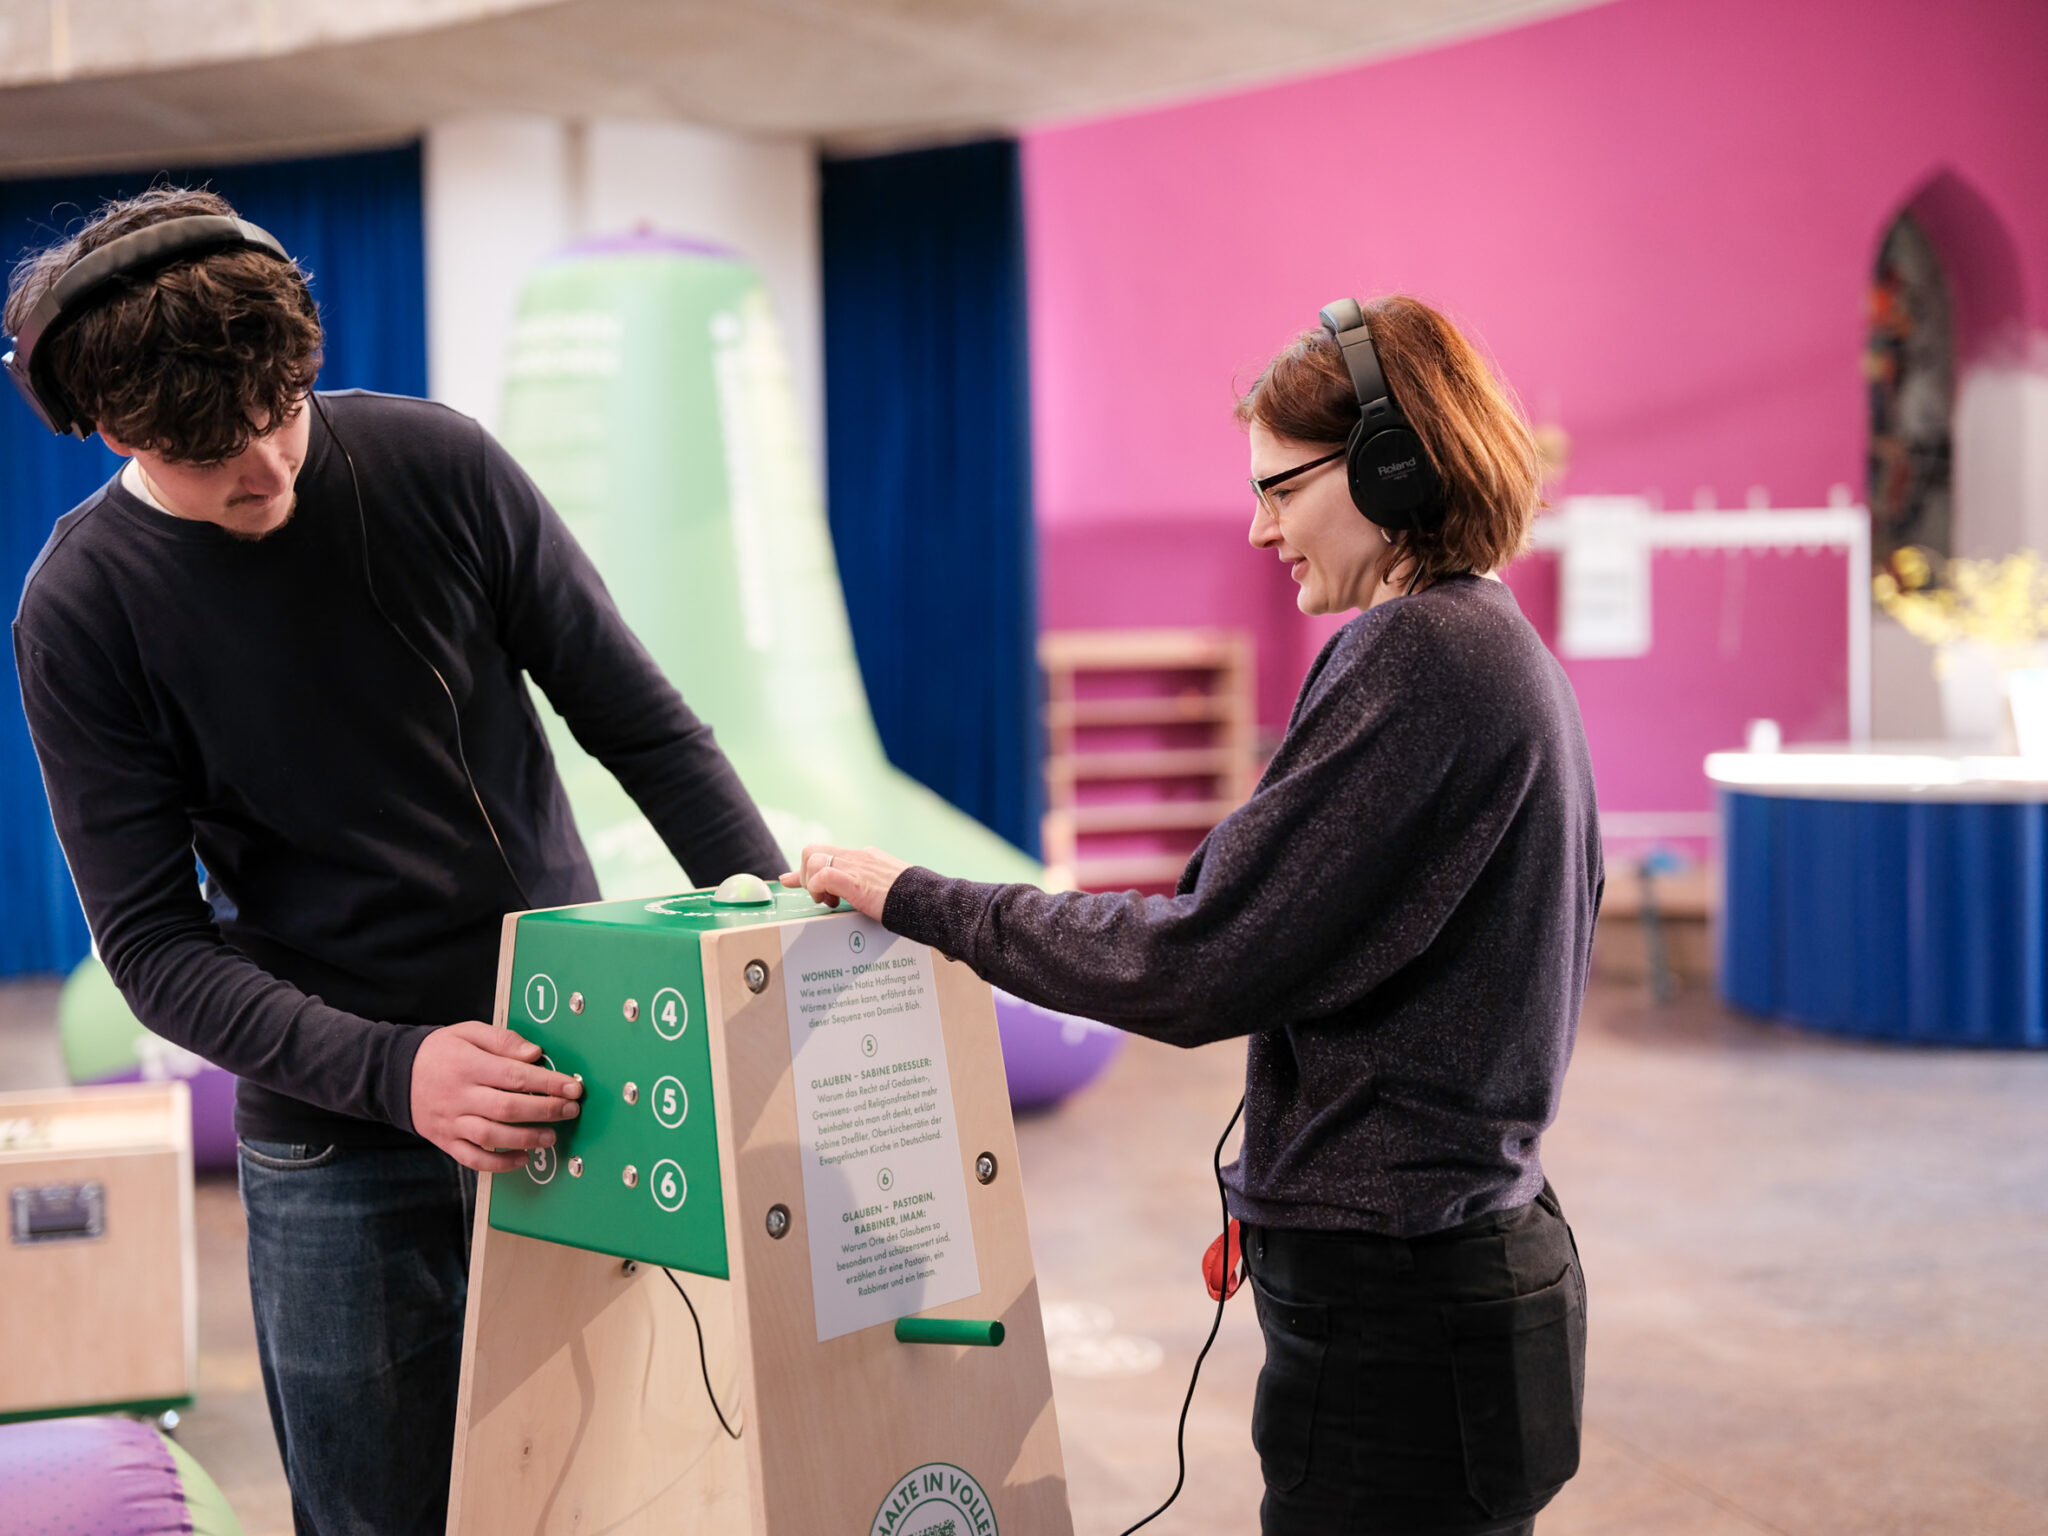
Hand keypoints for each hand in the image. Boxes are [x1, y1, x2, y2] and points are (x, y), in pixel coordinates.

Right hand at [410, 1019, 583, 1172]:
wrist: (393, 1074)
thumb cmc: (440, 1051)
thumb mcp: (468, 1032)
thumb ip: (503, 1040)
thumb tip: (535, 1054)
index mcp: (468, 1065)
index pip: (515, 1075)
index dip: (548, 1083)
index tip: (573, 1087)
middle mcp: (459, 1096)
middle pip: (507, 1108)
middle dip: (545, 1111)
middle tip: (570, 1110)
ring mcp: (451, 1121)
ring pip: (491, 1136)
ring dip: (526, 1139)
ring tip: (552, 1136)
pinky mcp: (445, 1141)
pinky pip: (473, 1159)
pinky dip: (499, 1164)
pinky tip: (522, 1158)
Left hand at [780, 844, 909, 921]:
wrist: (928, 900)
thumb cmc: (913, 899)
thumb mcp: (887, 886)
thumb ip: (870, 885)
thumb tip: (860, 895)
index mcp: (866, 857)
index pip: (827, 852)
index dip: (806, 868)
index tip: (791, 879)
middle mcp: (858, 857)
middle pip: (812, 851)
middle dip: (806, 875)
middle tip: (821, 897)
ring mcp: (856, 867)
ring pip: (813, 859)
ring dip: (812, 883)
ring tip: (828, 902)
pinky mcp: (856, 882)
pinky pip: (824, 875)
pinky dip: (819, 887)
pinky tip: (830, 900)